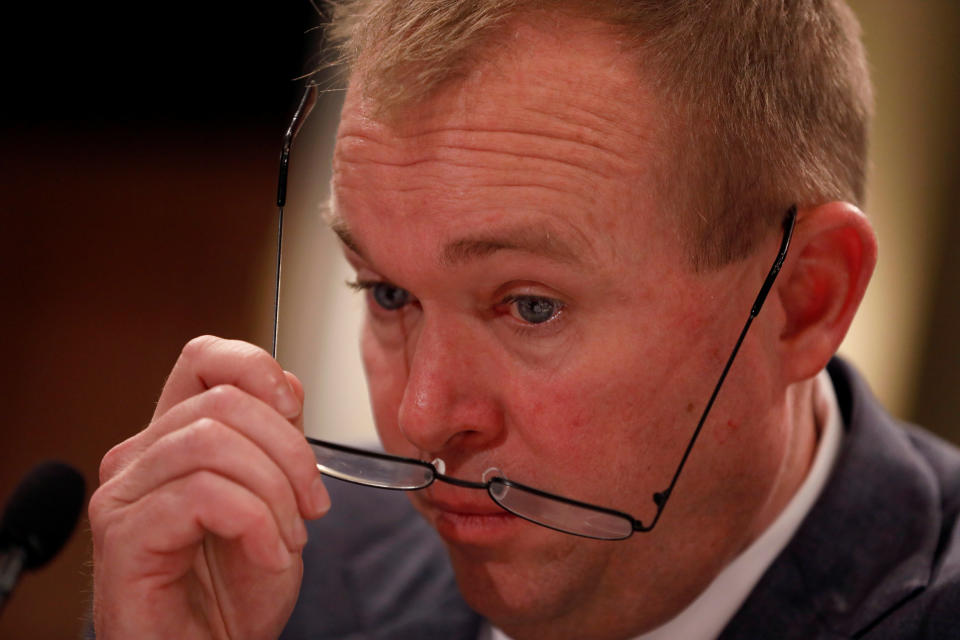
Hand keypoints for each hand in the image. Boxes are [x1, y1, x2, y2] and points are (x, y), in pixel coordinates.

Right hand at [89, 336, 329, 638]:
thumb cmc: (238, 585)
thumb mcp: (277, 497)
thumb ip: (276, 438)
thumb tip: (286, 384)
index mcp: (175, 436)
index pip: (204, 358)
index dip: (255, 368)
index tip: (294, 411)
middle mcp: (140, 455)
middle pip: (222, 401)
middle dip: (288, 451)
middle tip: (311, 505)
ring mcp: (124, 494)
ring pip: (214, 444)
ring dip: (275, 494)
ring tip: (289, 539)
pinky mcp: (123, 535)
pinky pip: (204, 495)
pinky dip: (256, 523)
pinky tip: (268, 556)